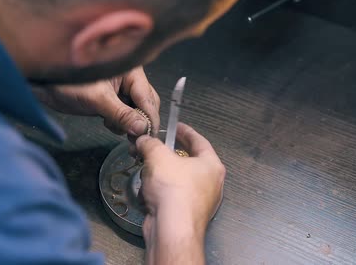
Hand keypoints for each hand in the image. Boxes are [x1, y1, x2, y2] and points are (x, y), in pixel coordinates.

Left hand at [33, 67, 159, 136]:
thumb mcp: (96, 99)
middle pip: (146, 105)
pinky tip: (109, 125)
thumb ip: (120, 114)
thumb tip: (142, 129)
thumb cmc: (68, 83)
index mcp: (130, 70)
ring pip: (136, 112)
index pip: (147, 97)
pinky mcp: (112, 101)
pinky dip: (120, 124)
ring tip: (119, 132)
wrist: (45, 86)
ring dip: (131, 125)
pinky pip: (125, 115)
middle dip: (141, 123)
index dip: (149, 118)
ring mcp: (121, 91)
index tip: (149, 137)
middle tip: (136, 143)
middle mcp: (129, 79)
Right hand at [137, 123, 225, 263]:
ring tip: (147, 168)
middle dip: (169, 154)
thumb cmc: (172, 187)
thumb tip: (143, 140)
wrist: (172, 228)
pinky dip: (161, 192)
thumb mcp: (157, 156)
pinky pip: (173, 197)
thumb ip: (150, 143)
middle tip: (156, 146)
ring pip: (178, 180)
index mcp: (212, 165)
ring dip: (161, 174)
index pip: (200, 141)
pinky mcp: (187, 215)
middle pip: (188, 161)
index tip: (175, 126)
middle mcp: (211, 183)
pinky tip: (148, 191)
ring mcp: (200, 201)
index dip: (185, 131)